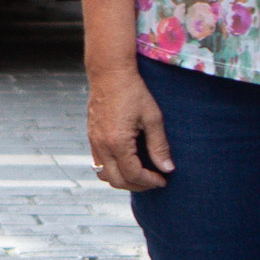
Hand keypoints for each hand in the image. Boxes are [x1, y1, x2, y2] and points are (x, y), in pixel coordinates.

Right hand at [86, 63, 171, 190]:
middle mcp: (102, 145)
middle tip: (153, 181)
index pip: (133, 174)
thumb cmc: (133, 92)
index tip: (163, 180)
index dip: (149, 181)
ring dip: (122, 180)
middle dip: (137, 186)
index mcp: (117, 142)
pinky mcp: (91, 136)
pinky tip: (126, 162)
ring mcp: (94, 142)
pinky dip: (112, 169)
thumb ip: (159, 145)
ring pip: (104, 175)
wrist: (109, 73)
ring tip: (140, 175)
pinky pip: (98, 163)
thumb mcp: (152, 118)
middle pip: (117, 180)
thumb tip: (167, 168)